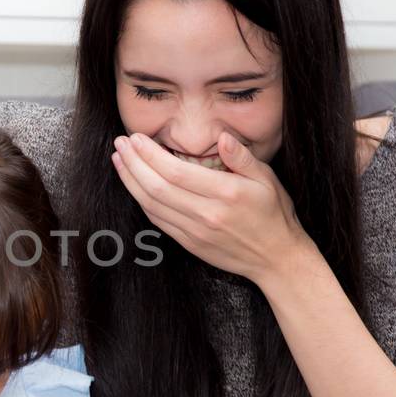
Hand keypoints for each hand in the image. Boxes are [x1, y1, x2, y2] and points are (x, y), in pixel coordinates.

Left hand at [110, 130, 310, 284]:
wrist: (276, 260)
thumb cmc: (274, 215)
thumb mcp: (267, 179)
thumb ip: (242, 157)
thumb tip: (222, 137)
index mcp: (226, 194)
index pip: (176, 172)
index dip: (150, 154)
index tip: (135, 138)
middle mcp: (207, 214)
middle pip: (157, 187)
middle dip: (133, 163)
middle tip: (119, 144)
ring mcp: (195, 232)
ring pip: (152, 205)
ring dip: (131, 181)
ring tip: (119, 160)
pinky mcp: (189, 244)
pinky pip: (158, 221)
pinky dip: (141, 201)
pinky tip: (134, 185)